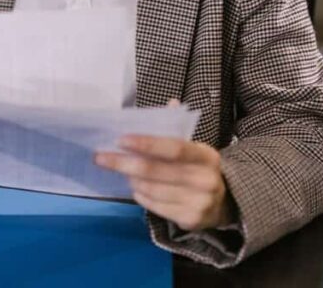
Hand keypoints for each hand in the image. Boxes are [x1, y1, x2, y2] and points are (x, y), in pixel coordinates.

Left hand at [94, 134, 233, 231]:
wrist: (222, 203)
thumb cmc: (197, 168)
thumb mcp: (193, 148)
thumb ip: (177, 128)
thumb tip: (171, 102)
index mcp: (206, 156)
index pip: (173, 148)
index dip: (146, 144)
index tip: (120, 140)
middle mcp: (205, 180)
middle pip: (156, 171)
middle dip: (123, 163)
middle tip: (100, 158)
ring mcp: (200, 202)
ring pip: (152, 190)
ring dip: (131, 179)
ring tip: (121, 170)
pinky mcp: (191, 220)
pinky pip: (155, 207)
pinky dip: (140, 195)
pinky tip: (135, 188)